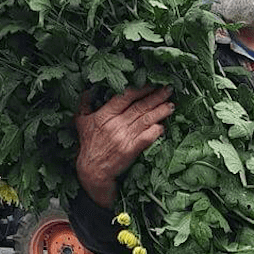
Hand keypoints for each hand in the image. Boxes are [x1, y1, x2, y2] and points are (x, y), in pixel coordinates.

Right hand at [75, 86, 173, 207]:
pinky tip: (163, 126)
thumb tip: (89, 88)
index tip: (152, 83)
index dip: (140, 89)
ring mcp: (124, 137)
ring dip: (160, 112)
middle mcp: (115, 124)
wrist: (92, 170)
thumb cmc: (88, 145)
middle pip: (140, 107)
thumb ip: (84, 104)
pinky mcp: (131, 150)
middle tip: (169, 89)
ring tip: (171, 105)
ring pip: (146, 120)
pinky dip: (156, 131)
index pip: (125, 97)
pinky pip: (147, 138)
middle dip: (156, 97)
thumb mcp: (81, 121)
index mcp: (105, 115)